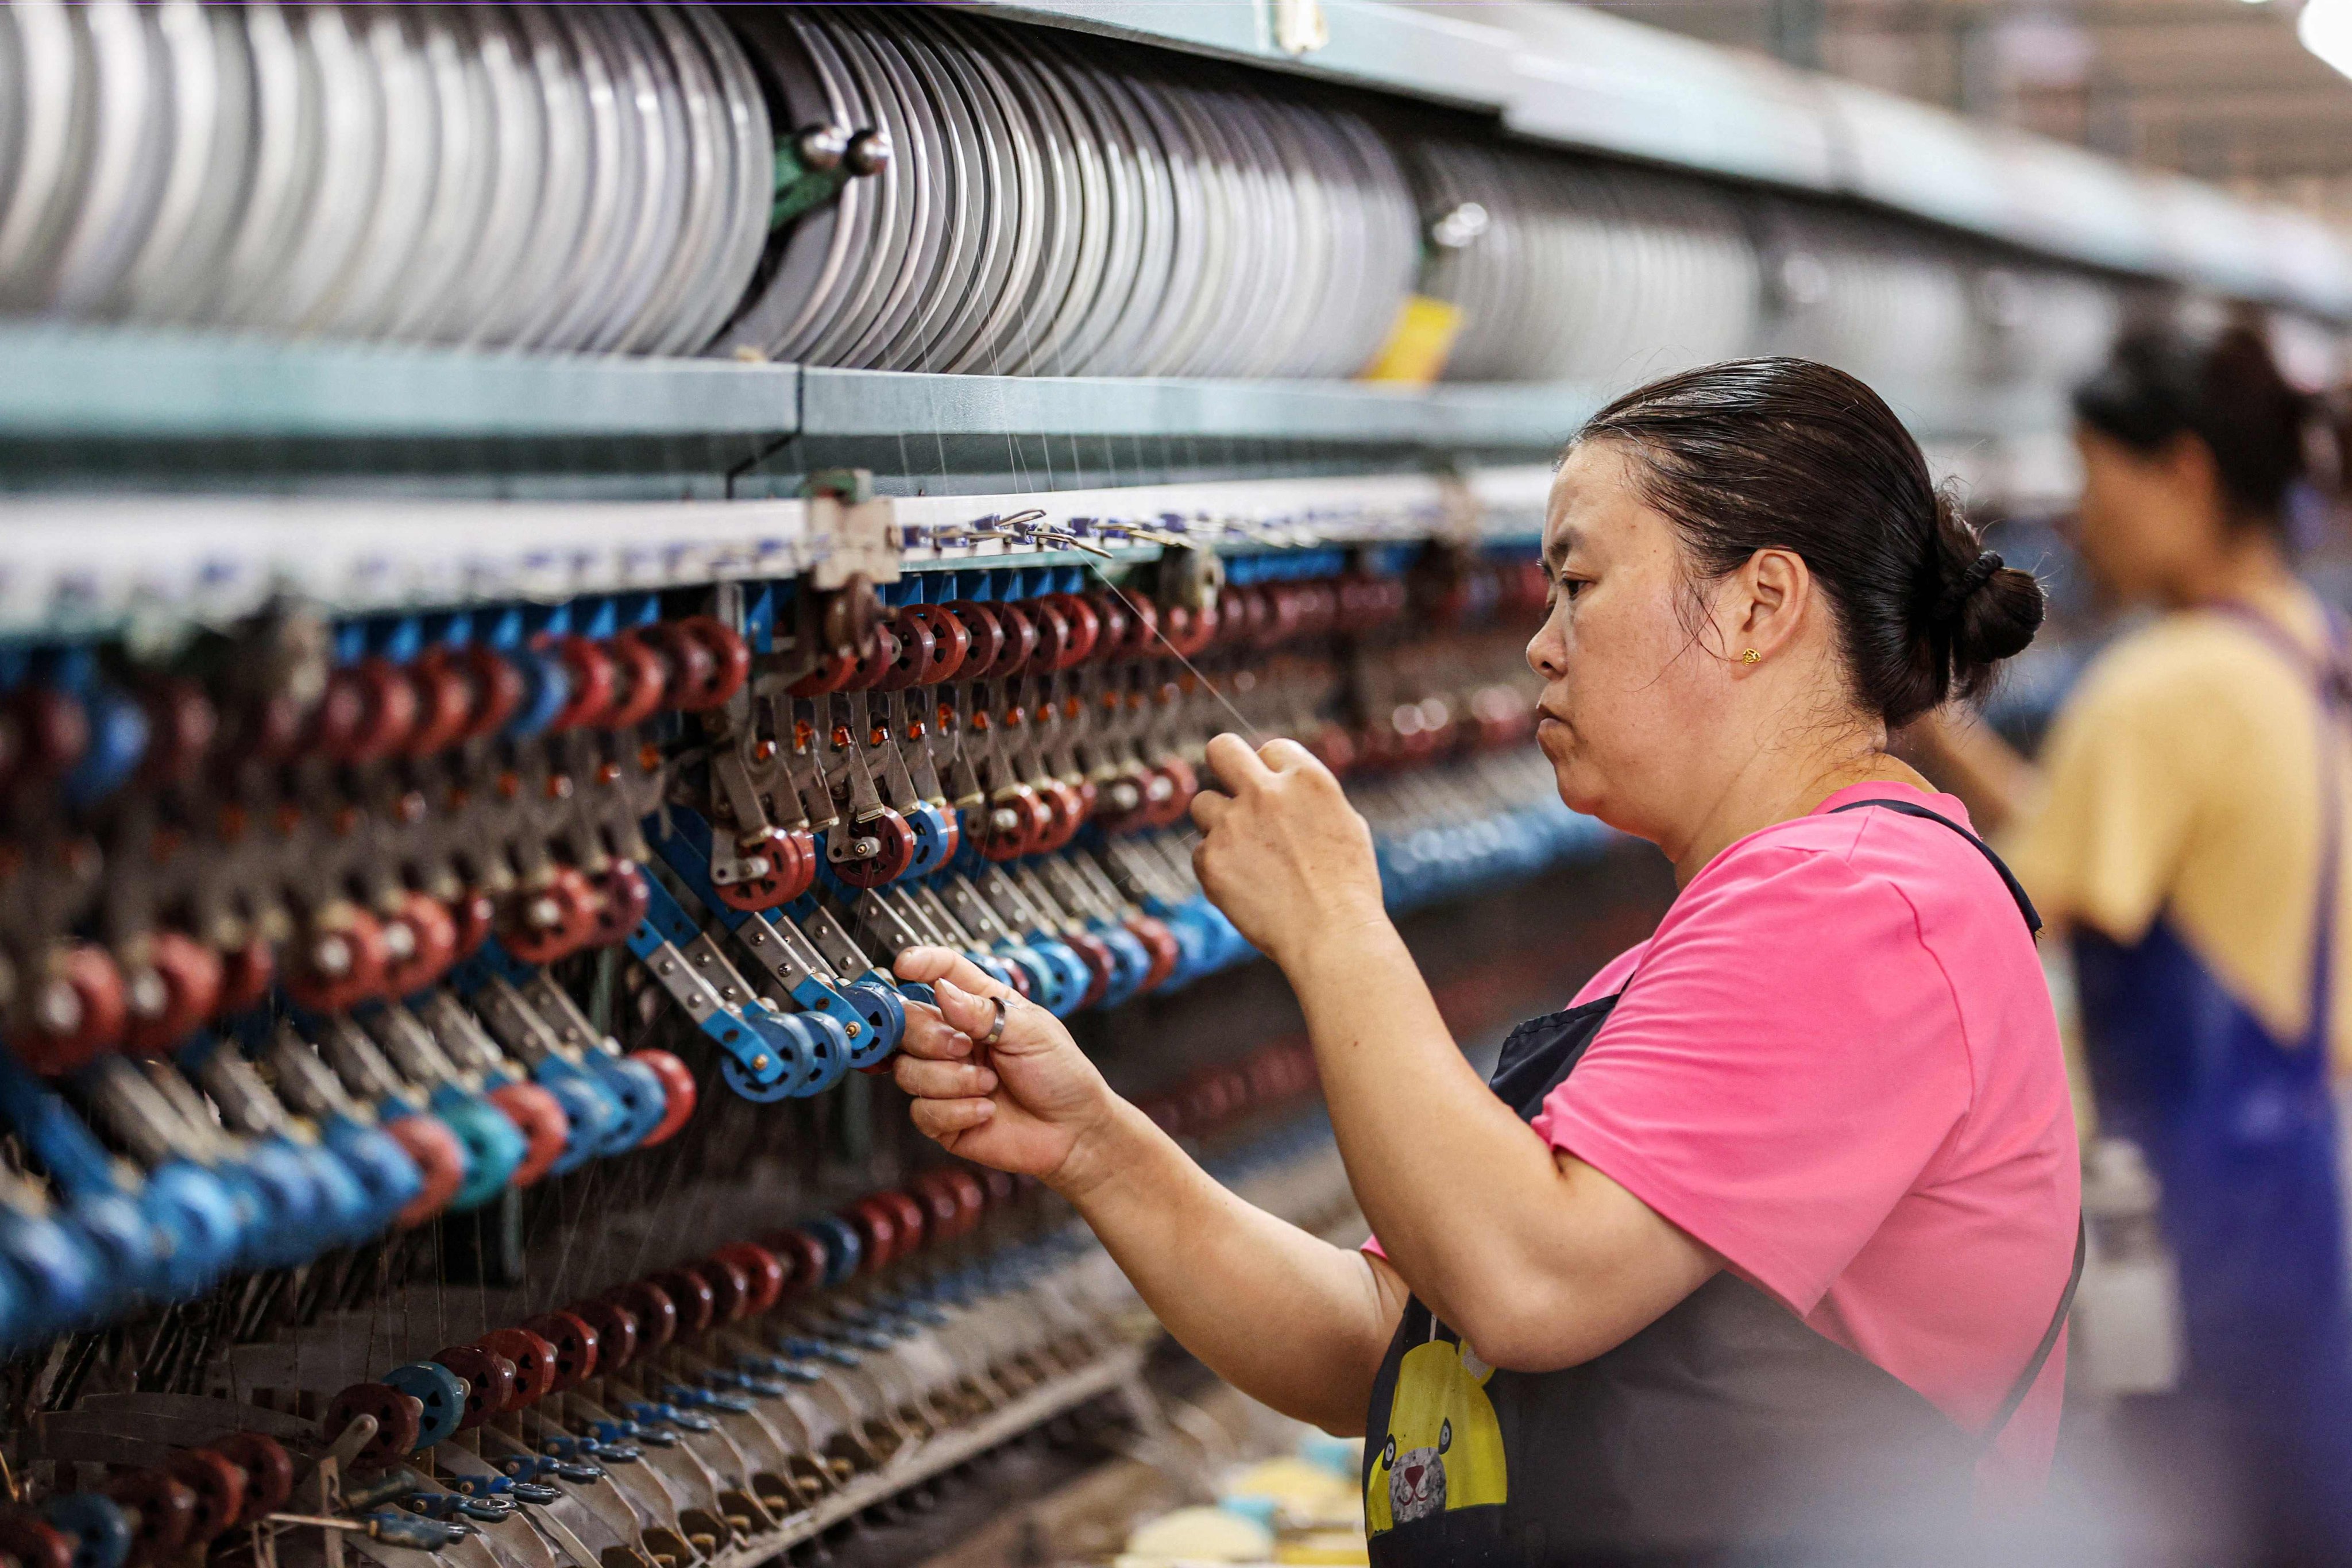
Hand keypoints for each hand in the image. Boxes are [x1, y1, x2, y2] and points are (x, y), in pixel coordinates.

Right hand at [890, 946, 1118, 1189]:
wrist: (1074, 1131)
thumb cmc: (1061, 1075)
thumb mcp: (1031, 1032)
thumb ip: (983, 1011)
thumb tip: (942, 989)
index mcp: (980, 1008)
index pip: (943, 974)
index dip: (921, 964)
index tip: (905, 965)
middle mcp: (956, 1039)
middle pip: (908, 1024)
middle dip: (930, 1037)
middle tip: (964, 1048)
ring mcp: (945, 1079)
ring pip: (907, 1070)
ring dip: (950, 1080)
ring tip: (989, 1085)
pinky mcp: (943, 1117)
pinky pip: (920, 1111)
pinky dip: (956, 1111)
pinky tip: (986, 1110)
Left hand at [1190, 733, 1388, 971]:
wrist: (1331, 935)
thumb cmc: (1347, 887)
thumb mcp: (1345, 824)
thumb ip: (1307, 798)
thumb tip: (1284, 787)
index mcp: (1306, 778)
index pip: (1271, 749)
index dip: (1272, 772)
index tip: (1276, 795)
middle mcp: (1265, 792)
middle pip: (1221, 748)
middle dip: (1224, 764)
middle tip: (1233, 792)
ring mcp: (1233, 824)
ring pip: (1202, 804)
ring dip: (1218, 824)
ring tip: (1247, 857)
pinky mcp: (1210, 859)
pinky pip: (1200, 851)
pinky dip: (1217, 866)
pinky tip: (1245, 887)